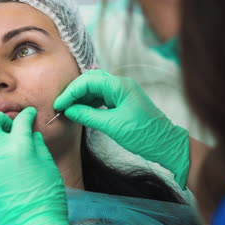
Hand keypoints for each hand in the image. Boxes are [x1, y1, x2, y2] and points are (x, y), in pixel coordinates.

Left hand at [0, 107, 70, 224]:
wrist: (34, 222)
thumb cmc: (47, 195)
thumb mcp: (48, 164)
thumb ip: (37, 145)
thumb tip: (31, 134)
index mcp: (21, 146)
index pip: (21, 120)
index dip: (26, 115)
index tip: (28, 115)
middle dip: (0, 120)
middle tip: (9, 125)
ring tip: (3, 146)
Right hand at [54, 70, 189, 188]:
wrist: (165, 144)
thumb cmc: (144, 135)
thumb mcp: (112, 126)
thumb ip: (88, 116)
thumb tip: (69, 110)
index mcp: (120, 86)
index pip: (88, 81)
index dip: (71, 92)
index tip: (59, 104)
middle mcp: (121, 85)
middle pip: (91, 80)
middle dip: (75, 91)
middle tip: (62, 105)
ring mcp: (123, 93)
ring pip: (96, 88)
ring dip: (82, 97)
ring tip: (69, 109)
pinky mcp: (123, 102)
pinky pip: (102, 97)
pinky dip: (90, 102)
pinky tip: (82, 111)